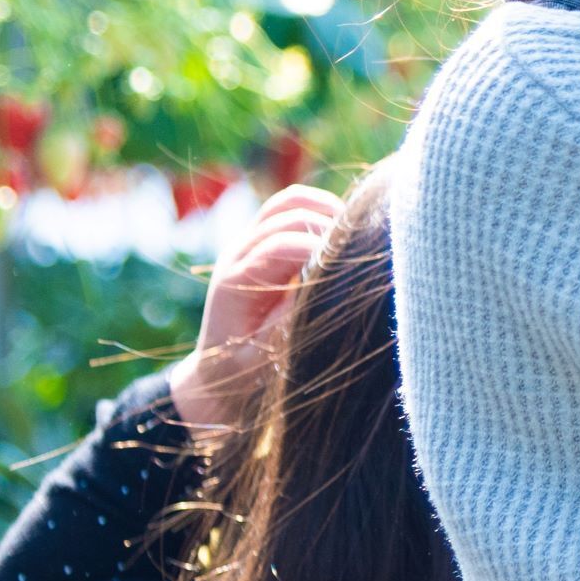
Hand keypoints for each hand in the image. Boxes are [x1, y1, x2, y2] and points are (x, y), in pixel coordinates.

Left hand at [166, 184, 340, 438]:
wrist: (217, 378)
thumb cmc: (246, 377)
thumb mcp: (270, 358)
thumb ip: (295, 318)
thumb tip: (330, 283)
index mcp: (234, 284)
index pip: (282, 245)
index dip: (323, 249)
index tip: (354, 269)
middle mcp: (237, 255)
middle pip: (287, 214)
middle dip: (330, 226)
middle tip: (362, 251)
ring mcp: (248, 244)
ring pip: (289, 202)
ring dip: (326, 211)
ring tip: (356, 237)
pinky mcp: (262, 243)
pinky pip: (292, 208)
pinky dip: (321, 211)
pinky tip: (343, 237)